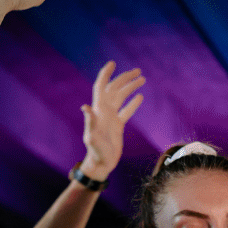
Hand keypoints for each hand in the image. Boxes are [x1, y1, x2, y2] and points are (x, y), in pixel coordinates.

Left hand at [79, 61, 144, 181]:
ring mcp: (111, 117)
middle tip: (138, 71)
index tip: (113, 63)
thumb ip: (90, 122)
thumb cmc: (96, 152)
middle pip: (115, 89)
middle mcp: (104, 110)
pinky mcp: (118, 125)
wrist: (101, 163)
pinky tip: (140, 97)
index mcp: (99, 110)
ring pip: (122, 97)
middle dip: (124, 78)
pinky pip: (126, 110)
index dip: (106, 74)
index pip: (101, 87)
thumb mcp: (92, 138)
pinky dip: (133, 103)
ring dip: (130, 87)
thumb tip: (85, 107)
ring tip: (142, 79)